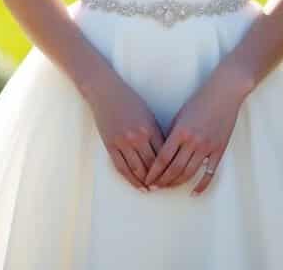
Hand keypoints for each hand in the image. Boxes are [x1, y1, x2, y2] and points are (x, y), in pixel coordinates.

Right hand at [85, 73, 165, 190]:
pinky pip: (122, 168)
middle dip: (160, 179)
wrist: (106, 93)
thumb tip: (165, 154)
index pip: (164, 155)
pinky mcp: (110, 145)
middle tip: (166, 188)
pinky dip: (131, 179)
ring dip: (146, 182)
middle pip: (152, 165)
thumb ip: (156, 134)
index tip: (175, 176)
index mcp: (150, 128)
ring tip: (153, 190)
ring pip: (138, 169)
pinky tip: (138, 186)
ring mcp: (123, 142)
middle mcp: (138, 137)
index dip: (170, 168)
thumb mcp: (148, 116)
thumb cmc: (130, 101)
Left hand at [143, 67, 249, 195]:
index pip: (163, 158)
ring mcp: (207, 147)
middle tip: (154, 188)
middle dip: (162, 181)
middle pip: (174, 169)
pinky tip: (194, 193)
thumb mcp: (180, 116)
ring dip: (177, 184)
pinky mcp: (219, 150)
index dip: (154, 172)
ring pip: (189, 173)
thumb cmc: (200, 101)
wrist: (224, 94)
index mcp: (180, 132)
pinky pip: (209, 173)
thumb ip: (172, 135)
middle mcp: (193, 141)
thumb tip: (163, 154)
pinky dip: (201, 185)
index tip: (147, 180)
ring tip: (168, 188)